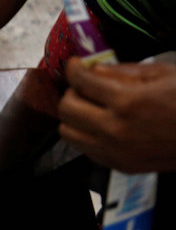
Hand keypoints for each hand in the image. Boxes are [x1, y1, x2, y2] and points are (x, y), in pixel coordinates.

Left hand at [59, 60, 175, 173]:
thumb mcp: (163, 74)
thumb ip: (124, 71)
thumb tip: (95, 68)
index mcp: (128, 102)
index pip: (81, 82)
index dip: (74, 68)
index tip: (76, 65)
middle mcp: (115, 129)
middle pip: (66, 109)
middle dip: (71, 92)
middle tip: (84, 85)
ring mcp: (115, 151)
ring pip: (68, 133)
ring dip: (74, 116)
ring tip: (91, 105)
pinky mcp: (118, 165)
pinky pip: (85, 148)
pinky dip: (86, 134)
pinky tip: (102, 123)